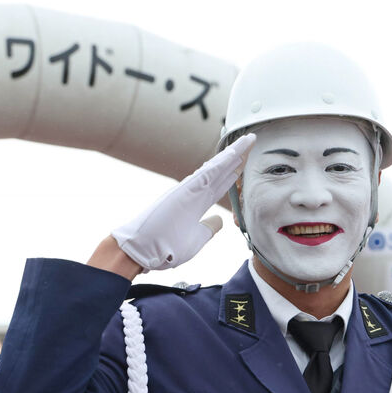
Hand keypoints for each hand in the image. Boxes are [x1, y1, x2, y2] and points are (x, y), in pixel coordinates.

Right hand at [109, 135, 254, 271]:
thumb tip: (219, 220)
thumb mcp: (195, 240)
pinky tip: (234, 153)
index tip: (245, 162)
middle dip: (237, 158)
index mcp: (197, 204)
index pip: (221, 184)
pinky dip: (222, 162)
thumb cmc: (163, 248)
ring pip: (216, 167)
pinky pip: (208, 174)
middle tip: (251, 142)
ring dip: (233, 154)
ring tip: (248, 140)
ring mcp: (189, 190)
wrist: (139, 252)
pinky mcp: (185, 191)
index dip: (234, 173)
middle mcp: (194, 193)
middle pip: (221, 171)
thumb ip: (208, 228)